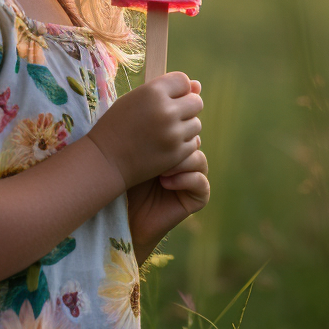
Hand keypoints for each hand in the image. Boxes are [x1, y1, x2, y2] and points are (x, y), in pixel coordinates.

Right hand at [86, 72, 202, 190]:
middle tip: (170, 115)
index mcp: (153, 92)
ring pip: (196, 123)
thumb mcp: (135, 99)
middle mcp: (166, 110)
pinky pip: (193, 142)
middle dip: (186, 107)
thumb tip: (198, 85)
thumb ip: (165, 90)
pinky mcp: (177, 153)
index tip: (168, 98)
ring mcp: (173, 133)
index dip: (178, 89)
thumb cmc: (118, 125)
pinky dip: (183, 143)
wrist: (106, 160)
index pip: (184, 81)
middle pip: (196, 102)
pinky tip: (166, 144)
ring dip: (185, 126)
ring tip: (166, 131)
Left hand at [127, 132, 208, 261]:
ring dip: (180, 163)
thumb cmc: (127, 183)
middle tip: (157, 153)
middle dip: (176, 146)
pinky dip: (185, 180)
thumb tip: (156, 111)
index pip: (183, 129)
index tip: (151, 135)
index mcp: (174, 147)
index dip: (171, 131)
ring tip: (160, 171)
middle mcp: (186, 161)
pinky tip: (165, 183)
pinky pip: (201, 182)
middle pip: (193, 141)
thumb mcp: (137, 155)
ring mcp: (193, 178)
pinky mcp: (197, 198)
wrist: (127, 216)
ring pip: (199, 160)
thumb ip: (149, 135)